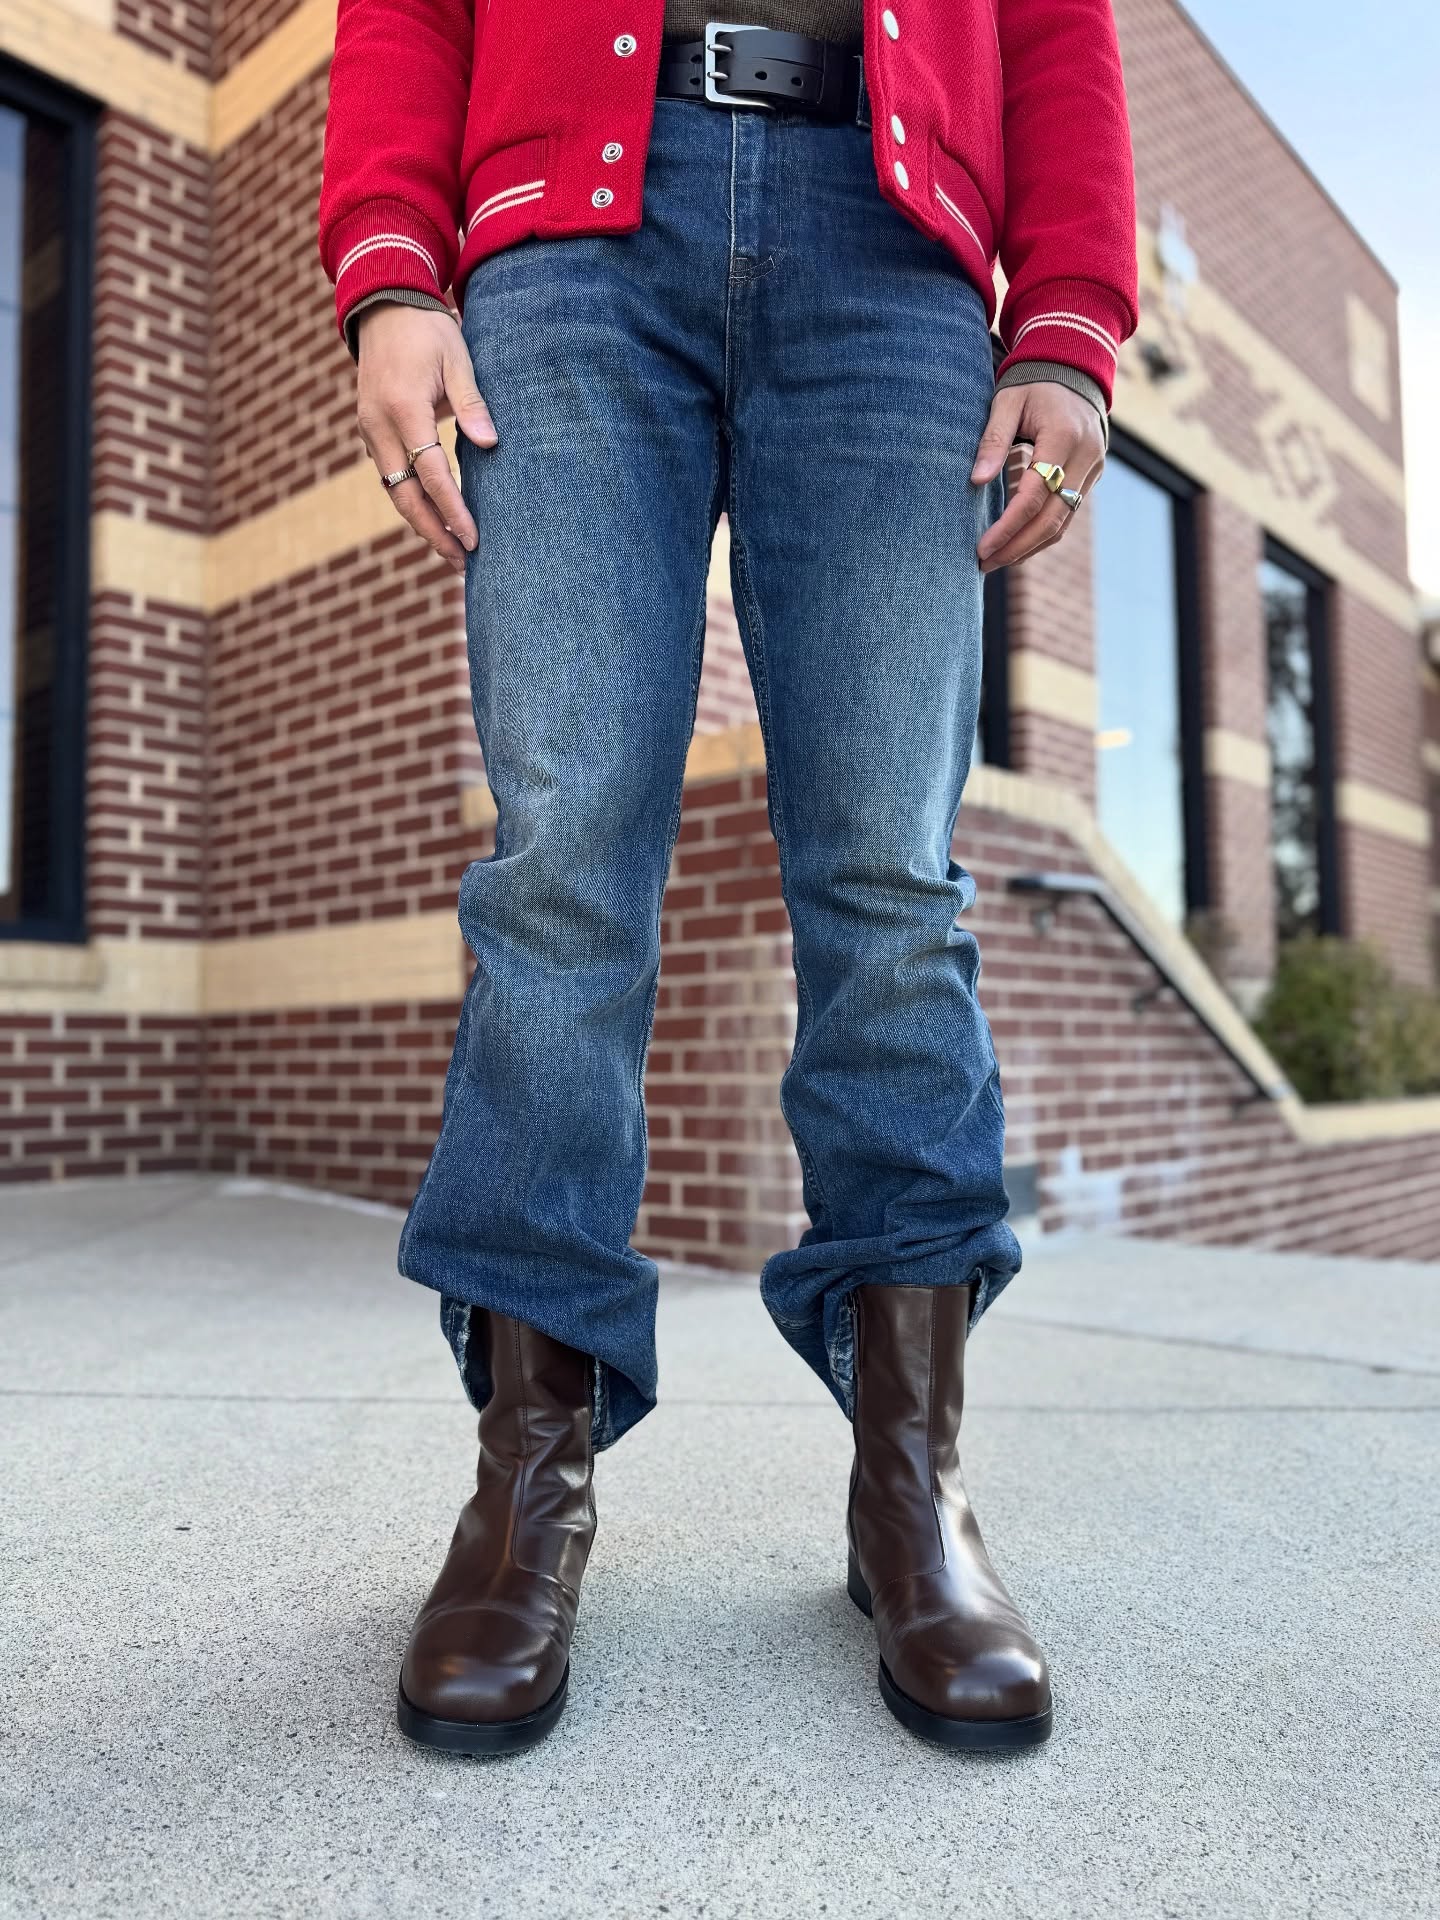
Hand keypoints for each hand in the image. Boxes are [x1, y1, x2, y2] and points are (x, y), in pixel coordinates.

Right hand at [354, 303, 497, 575]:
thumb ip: (473, 404)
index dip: (453, 510)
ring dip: (421, 522)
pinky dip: (410, 501)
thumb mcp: (458, 359)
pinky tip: (433, 518)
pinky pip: (390, 475)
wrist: (384, 305)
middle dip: (433, 532)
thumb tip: (490, 445)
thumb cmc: (428, 330)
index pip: (431, 474)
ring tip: (451, 550)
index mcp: (403, 409)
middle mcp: (379, 426)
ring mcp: (369, 430)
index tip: (473, 539)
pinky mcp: (370, 431)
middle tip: (462, 562)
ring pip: (394, 490)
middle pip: (405, 495)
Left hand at [970, 382, 1105, 573]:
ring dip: (1029, 547)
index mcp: (1063, 437)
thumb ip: (992, 441)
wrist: (1075, 371)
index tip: (982, 547)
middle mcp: (1085, 458)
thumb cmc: (1033, 385)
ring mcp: (1092, 471)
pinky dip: (1042, 534)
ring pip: (1063, 523)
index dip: (1008, 526)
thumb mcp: (1007, 402)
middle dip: (1017, 547)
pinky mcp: (1090, 478)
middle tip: (984, 564)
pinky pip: (1067, 515)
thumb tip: (976, 481)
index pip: (1034, 496)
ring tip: (996, 560)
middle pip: (1052, 519)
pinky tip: (1016, 545)